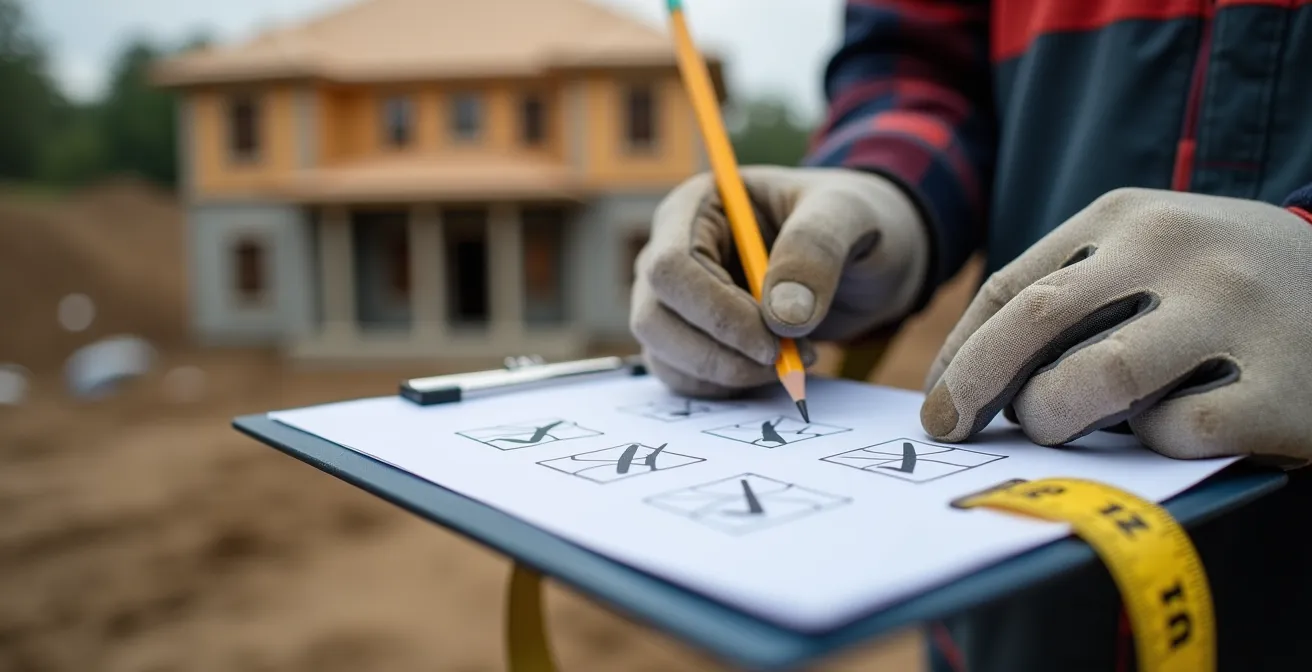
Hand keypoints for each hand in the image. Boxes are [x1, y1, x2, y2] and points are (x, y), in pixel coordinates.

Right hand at [631, 165, 929, 396]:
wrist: (867, 257)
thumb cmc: (851, 221)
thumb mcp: (849, 215)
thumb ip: (815, 250)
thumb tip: (781, 315)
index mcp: (697, 207)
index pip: (671, 267)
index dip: (715, 312)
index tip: (773, 341)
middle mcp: (672, 251)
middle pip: (653, 318)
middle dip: (718, 353)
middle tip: (785, 362)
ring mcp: (676, 299)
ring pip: (663, 354)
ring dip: (725, 375)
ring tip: (791, 361)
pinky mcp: (690, 337)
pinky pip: (683, 376)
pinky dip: (725, 388)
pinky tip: (773, 371)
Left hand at [922, 187, 1311, 461]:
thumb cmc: (1228, 287)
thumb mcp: (1152, 253)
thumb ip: (1072, 292)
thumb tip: (963, 375)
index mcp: (1131, 217)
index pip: (1013, 286)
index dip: (961, 352)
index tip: (939, 402)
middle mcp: (1180, 251)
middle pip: (1036, 321)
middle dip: (975, 384)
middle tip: (950, 430)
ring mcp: (1237, 313)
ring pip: (1097, 380)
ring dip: (1057, 415)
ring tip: (1061, 426)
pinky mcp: (1286, 385)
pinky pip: (1178, 431)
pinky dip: (1155, 443)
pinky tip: (1170, 431)